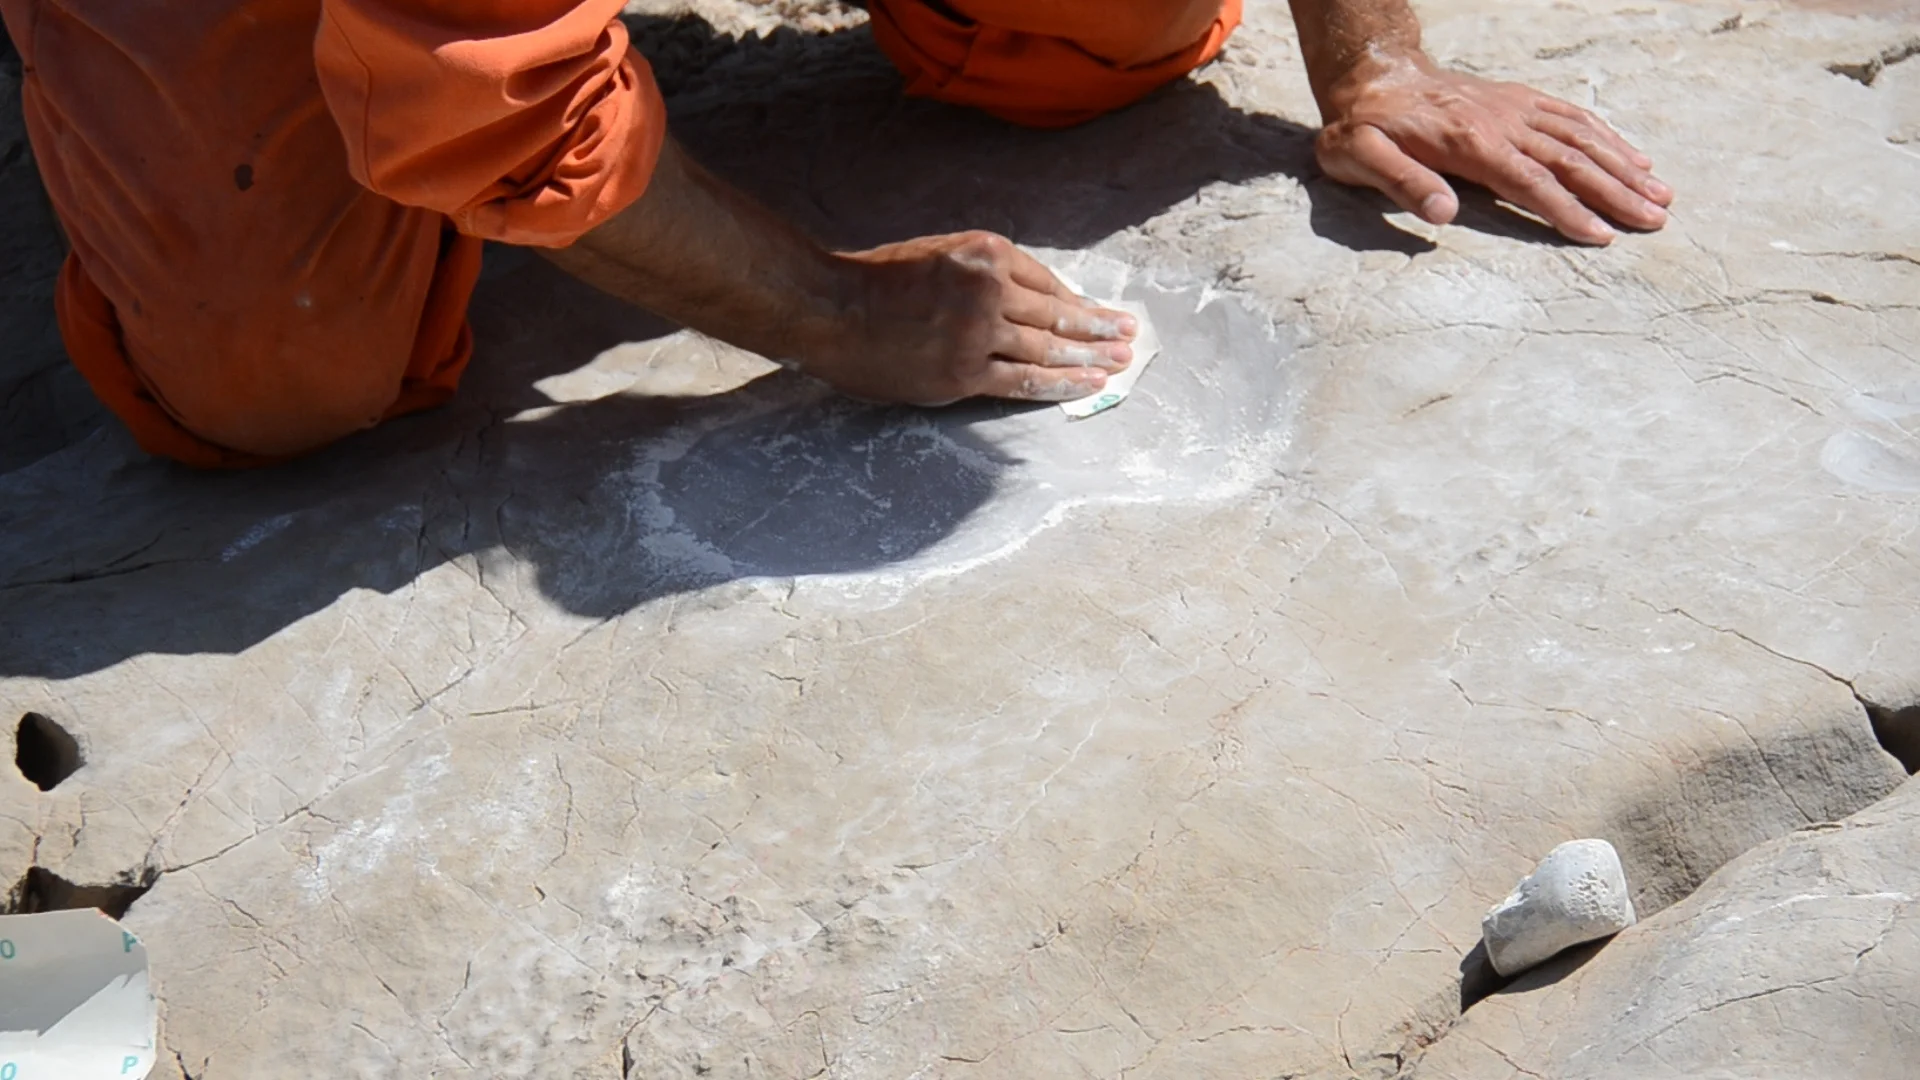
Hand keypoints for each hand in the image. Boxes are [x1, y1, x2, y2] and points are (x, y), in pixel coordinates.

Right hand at [805, 232, 1135, 405]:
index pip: (1045, 281)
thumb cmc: (873, 280)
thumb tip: (1020, 301)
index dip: (1077, 300)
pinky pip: (1020, 381)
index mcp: (984, 252)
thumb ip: (978, 273)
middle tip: (1129, 336)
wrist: (829, 308)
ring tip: (1119, 364)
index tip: (1100, 311)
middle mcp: (989, 289)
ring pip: (1046, 348)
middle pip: (1056, 313)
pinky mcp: (962, 373)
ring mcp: (977, 333)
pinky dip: (1058, 384)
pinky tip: (1086, 386)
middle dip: (1097, 327)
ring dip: (1089, 358)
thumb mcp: (936, 254)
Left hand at [1314, 53, 1672, 244]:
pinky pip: (1573, 116)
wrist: (1374, 80)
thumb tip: (1443, 214)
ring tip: (1661, 195)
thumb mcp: (1359, 158)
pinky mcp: (1519, 101)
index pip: (1530, 182)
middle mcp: (1502, 123)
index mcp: (1468, 143)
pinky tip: (1634, 158)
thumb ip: (1401, 184)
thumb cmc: (1363, 130)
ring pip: (1581, 137)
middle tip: (1655, 220)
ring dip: (1624, 167)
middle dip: (1616, 192)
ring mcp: (1515, 109)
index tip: (1602, 235)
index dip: (1567, 210)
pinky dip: (1609, 137)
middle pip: (1570, 160)